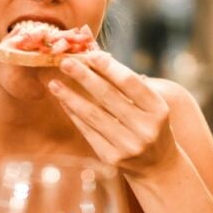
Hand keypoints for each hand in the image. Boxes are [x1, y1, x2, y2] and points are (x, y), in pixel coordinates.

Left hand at [48, 52, 178, 177]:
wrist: (158, 165)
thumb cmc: (150, 123)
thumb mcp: (147, 101)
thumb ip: (122, 76)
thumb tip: (92, 47)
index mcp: (158, 109)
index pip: (130, 83)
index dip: (109, 67)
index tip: (89, 54)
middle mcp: (145, 128)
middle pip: (108, 97)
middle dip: (84, 77)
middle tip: (64, 62)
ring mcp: (128, 146)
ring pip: (93, 115)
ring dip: (70, 97)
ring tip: (54, 83)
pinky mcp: (112, 158)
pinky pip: (87, 131)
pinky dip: (74, 114)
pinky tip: (63, 102)